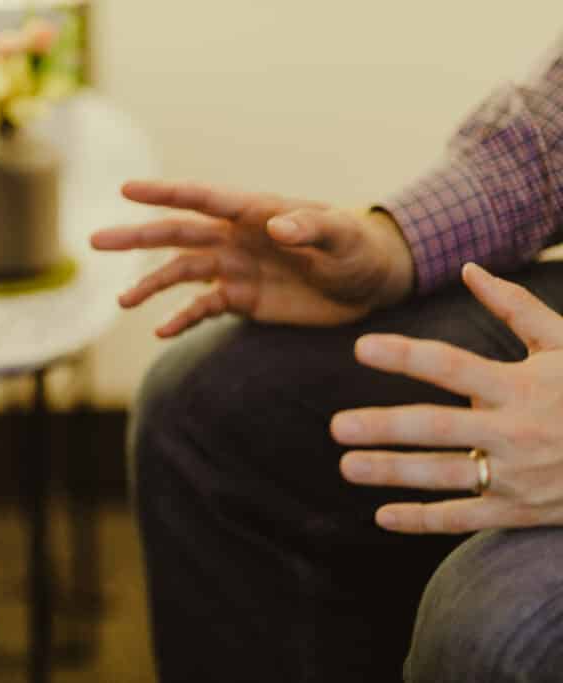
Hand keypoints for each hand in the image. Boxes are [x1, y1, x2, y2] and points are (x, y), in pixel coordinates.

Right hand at [90, 180, 414, 335]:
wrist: (369, 284)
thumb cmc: (358, 249)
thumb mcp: (342, 237)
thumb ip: (312, 227)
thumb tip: (277, 226)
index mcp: (254, 212)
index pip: (201, 199)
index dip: (164, 194)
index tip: (126, 190)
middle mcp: (234, 238)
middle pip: (176, 235)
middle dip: (136, 238)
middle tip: (96, 240)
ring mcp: (234, 269)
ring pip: (180, 274)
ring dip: (150, 286)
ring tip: (122, 301)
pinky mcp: (241, 299)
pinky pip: (202, 309)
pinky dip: (181, 319)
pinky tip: (161, 332)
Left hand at [333, 263, 562, 533]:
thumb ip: (515, 308)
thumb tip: (469, 269)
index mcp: (522, 385)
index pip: (453, 366)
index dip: (406, 356)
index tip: (361, 348)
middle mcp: (515, 432)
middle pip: (439, 428)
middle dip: (386, 427)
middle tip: (336, 426)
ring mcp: (517, 476)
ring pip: (444, 477)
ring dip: (392, 473)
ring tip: (346, 465)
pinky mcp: (519, 510)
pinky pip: (464, 519)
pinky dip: (423, 520)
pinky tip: (382, 516)